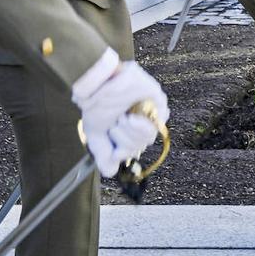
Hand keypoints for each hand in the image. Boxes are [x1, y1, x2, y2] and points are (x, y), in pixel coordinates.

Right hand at [73, 61, 168, 177]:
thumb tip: (110, 173)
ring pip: (149, 136)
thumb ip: (103, 153)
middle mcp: (140, 120)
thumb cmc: (96, 103)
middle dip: (125, 140)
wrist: (96, 83)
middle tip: (115, 126)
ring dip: (131, 132)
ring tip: (121, 119)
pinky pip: (159, 120)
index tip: (115, 153)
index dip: (123, 154)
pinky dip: (142, 125)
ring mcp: (150, 110)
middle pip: (141, 145)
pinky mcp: (158, 99)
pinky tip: (131, 118)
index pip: (132, 150)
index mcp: (127, 128)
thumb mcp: (96, 134)